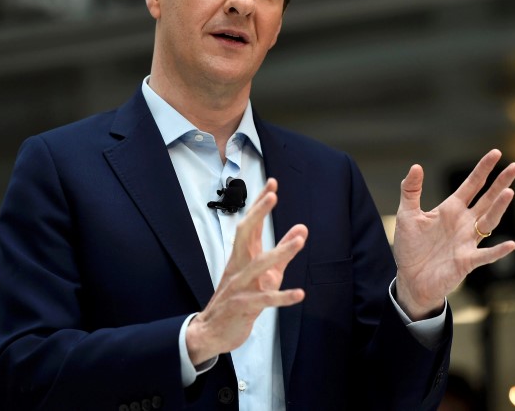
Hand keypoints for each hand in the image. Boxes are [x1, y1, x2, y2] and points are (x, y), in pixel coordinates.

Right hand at [186, 178, 307, 364]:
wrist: (212, 330)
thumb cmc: (241, 298)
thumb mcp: (267, 273)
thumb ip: (285, 251)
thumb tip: (302, 229)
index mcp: (242, 256)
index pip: (250, 224)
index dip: (260, 204)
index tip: (272, 184)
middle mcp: (239, 266)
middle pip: (245, 234)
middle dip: (258, 214)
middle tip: (272, 195)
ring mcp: (240, 285)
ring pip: (258, 264)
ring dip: (280, 252)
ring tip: (300, 241)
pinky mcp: (245, 306)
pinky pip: (265, 300)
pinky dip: (282, 297)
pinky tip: (300, 294)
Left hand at [393, 149, 514, 319]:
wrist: (410, 278)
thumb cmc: (410, 246)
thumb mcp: (407, 214)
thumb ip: (411, 191)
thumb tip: (416, 165)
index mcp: (451, 209)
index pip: (472, 185)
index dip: (483, 169)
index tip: (496, 153)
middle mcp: (464, 223)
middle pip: (486, 199)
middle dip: (500, 183)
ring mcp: (467, 242)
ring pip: (488, 222)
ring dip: (499, 208)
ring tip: (509, 192)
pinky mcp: (466, 261)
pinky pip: (485, 255)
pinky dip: (498, 251)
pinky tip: (511, 244)